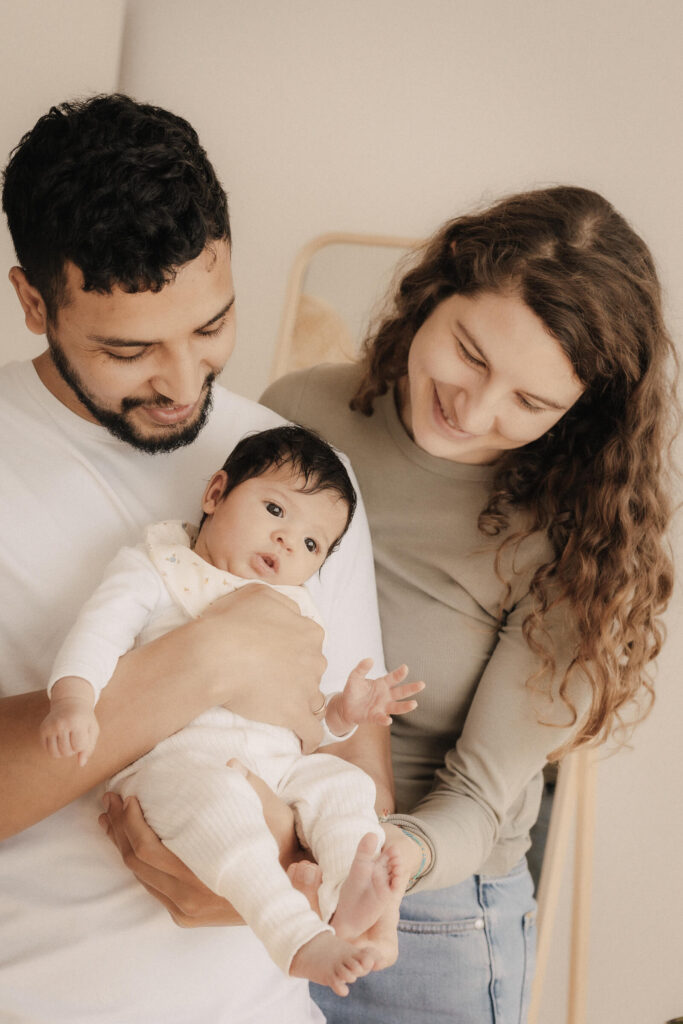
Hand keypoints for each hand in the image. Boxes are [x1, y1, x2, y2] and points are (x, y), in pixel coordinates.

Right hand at [40, 677, 98, 766]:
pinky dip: (54, 749)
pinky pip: (47, 750)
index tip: (83, 736)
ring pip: (55, 754)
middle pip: (66, 752)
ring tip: (68, 741)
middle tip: (75, 738)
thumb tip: (81, 764)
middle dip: (73, 750)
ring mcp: (50, 726)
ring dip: (63, 752)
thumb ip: (89, 747)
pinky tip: (60, 739)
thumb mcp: (92, 729)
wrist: (70, 702)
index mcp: (76, 722)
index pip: (79, 747)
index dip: (82, 745)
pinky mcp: (42, 729)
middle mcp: (61, 723)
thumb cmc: (84, 719)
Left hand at [99, 763, 303, 926]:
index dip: (132, 823)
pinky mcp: (184, 915)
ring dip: (121, 844)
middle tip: (111, 799)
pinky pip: (150, 887)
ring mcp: (185, 910)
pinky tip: (129, 844)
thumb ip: (255, 790)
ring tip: (111, 817)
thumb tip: (232, 765)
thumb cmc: (282, 853)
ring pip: (139, 876)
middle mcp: (188, 898)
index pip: (149, 850)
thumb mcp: (277, 818)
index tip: (129, 797)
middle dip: (119, 827)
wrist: (290, 897)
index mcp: (205, 874)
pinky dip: (135, 863)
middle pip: (136, 861)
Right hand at [198, 585, 326, 752]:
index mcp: (309, 632)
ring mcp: (307, 688)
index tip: (277, 660)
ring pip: (313, 700)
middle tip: (272, 682)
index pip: (310, 645)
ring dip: (300, 705)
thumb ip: (284, 604)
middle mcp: (314, 659)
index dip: (294, 653)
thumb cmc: (230, 622)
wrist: (215, 655)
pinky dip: (309, 739)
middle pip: (313, 672)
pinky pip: (313, 733)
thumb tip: (292, 614)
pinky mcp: (295, 715)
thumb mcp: (260, 595)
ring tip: (278, 709)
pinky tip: (302, 742)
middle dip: (298, 677)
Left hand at [336, 659, 424, 729]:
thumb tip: (370, 659)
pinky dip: (385, 720)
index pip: (394, 678)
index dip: (399, 673)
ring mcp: (382, 707)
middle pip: (401, 692)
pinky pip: (381, 719)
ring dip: (406, 706)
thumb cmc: (353, 691)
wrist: (346, 707)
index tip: (405, 668)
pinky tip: (388, 719)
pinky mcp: (374, 717)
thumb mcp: (355, 677)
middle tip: (422, 684)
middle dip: (412, 688)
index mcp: (382, 684)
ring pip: (397, 707)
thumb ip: (361, 668)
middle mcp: (386, 696)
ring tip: (414, 704)